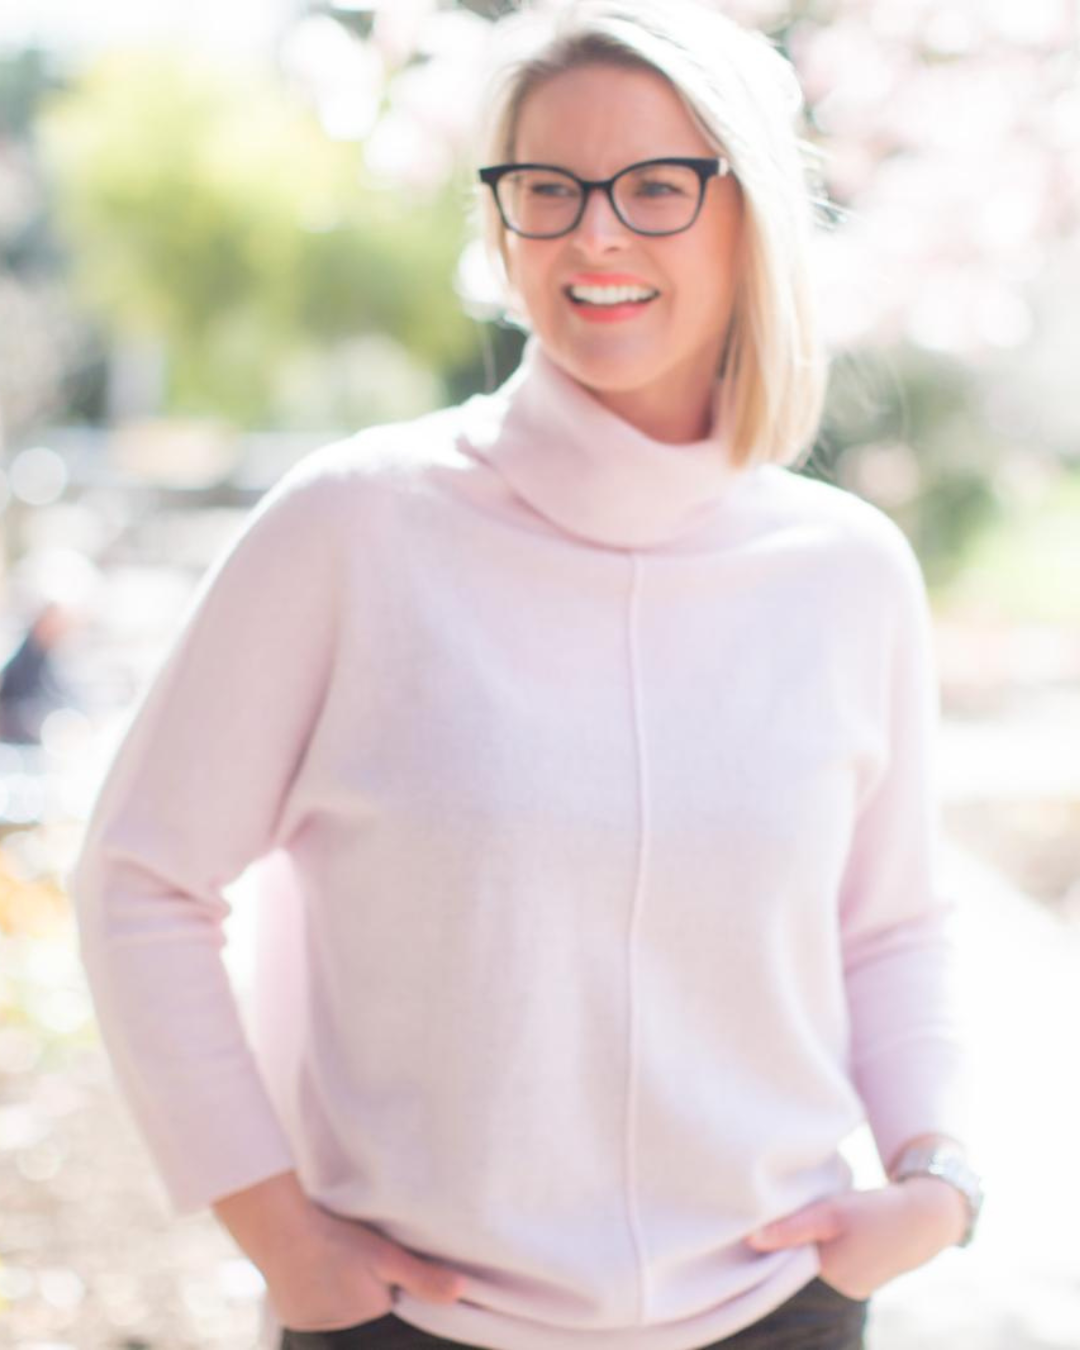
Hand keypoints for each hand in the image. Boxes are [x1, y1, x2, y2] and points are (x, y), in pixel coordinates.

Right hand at [265, 1200, 465, 1332]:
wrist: (281, 1231)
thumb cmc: (336, 1239)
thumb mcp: (385, 1254)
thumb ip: (423, 1278)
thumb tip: (461, 1292)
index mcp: (371, 1308)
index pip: (387, 1294)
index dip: (383, 1272)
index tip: (371, 1252)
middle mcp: (344, 1325)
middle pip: (361, 1300)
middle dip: (358, 1281)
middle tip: (347, 1249)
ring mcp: (315, 1324)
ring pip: (335, 1302)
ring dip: (333, 1286)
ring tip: (326, 1255)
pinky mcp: (292, 1318)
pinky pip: (308, 1306)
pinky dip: (309, 1290)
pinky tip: (307, 1267)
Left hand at [746, 1179, 968, 1300]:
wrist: (926, 1216)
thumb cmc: (875, 1210)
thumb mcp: (831, 1213)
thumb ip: (791, 1228)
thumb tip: (751, 1241)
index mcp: (831, 1271)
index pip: (794, 1249)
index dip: (792, 1227)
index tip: (801, 1207)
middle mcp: (843, 1287)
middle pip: (811, 1253)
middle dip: (814, 1231)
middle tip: (832, 1208)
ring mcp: (858, 1287)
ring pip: (828, 1255)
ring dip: (830, 1236)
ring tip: (850, 1218)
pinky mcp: (870, 1280)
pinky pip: (844, 1259)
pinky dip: (845, 1243)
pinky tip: (858, 1230)